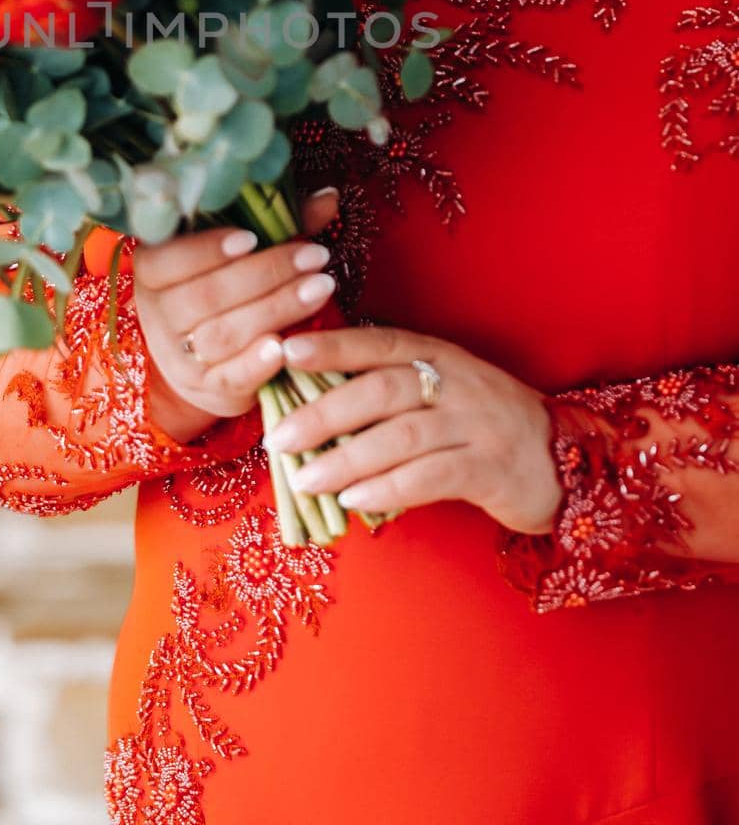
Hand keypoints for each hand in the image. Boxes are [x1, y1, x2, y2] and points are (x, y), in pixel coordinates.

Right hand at [132, 188, 340, 443]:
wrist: (202, 358)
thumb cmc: (225, 287)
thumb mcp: (242, 252)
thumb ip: (280, 226)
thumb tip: (329, 199)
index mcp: (154, 271)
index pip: (171, 258)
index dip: (208, 248)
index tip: (253, 237)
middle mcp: (158, 315)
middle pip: (207, 295)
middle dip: (266, 274)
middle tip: (315, 256)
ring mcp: (179, 357)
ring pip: (222, 334)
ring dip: (275, 309)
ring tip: (321, 288)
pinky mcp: (205, 389)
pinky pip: (229, 378)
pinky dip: (256, 364)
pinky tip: (285, 347)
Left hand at [262, 324, 563, 535]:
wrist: (563, 462)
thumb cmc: (484, 426)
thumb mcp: (442, 392)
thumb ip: (390, 390)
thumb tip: (314, 400)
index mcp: (438, 356)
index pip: (378, 344)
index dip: (332, 346)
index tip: (285, 352)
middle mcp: (456, 382)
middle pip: (382, 389)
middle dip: (325, 412)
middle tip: (280, 436)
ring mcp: (477, 423)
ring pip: (401, 435)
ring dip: (347, 457)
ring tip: (305, 477)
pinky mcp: (491, 467)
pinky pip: (431, 475)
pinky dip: (388, 487)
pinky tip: (354, 500)